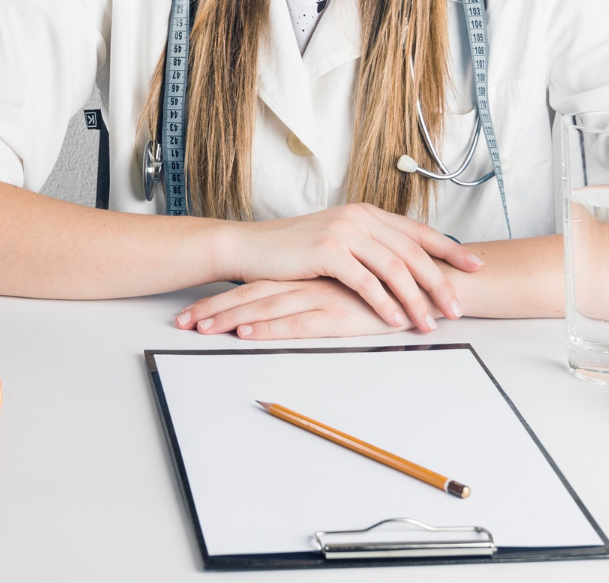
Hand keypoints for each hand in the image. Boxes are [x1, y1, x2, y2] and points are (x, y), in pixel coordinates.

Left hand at [177, 278, 419, 338]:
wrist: (427, 284)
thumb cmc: (386, 291)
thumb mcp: (342, 290)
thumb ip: (317, 294)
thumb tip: (287, 306)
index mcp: (305, 276)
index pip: (254, 286)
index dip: (221, 299)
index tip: (191, 312)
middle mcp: (308, 282)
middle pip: (249, 295)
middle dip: (212, 309)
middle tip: (180, 322)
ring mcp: (320, 296)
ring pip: (265, 307)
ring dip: (229, 319)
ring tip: (200, 329)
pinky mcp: (337, 314)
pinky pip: (296, 322)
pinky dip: (268, 328)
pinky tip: (246, 333)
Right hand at [207, 203, 480, 332]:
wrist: (250, 246)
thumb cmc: (291, 250)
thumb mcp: (335, 239)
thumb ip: (367, 245)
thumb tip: (401, 265)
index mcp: (365, 213)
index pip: (417, 231)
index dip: (449, 249)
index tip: (474, 266)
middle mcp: (359, 217)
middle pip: (412, 252)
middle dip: (439, 283)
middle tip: (457, 308)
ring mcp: (344, 233)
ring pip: (394, 268)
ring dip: (416, 299)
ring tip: (430, 322)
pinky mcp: (327, 252)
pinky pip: (366, 282)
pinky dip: (385, 304)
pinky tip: (396, 320)